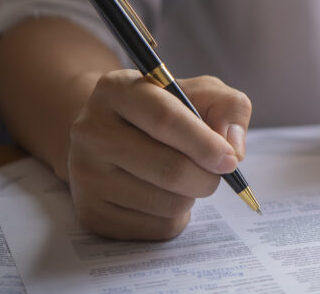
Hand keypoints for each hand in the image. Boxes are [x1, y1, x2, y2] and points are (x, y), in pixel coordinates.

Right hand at [66, 71, 251, 239]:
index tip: (231, 160)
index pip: (165, 120)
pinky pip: (156, 229)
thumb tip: (233, 151)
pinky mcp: (91, 213)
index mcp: (117, 90)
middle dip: (207, 177)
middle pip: (169, 169)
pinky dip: (176, 216)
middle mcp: (91, 131)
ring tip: (185, 177)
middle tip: (218, 172)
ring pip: (166, 203)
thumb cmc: (167, 109)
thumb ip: (229, 108)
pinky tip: (166, 194)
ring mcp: (85, 175)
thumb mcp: (201, 91)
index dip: (205, 144)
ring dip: (192, 195)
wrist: (114, 134)